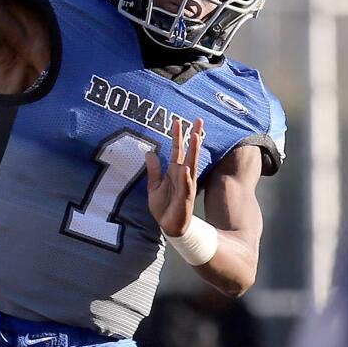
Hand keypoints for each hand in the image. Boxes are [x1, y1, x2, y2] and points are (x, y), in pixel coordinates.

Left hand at [146, 116, 203, 237]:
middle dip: (194, 136)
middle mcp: (183, 175)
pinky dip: (187, 177)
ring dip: (194, 151)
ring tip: (196, 136)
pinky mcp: (185, 198)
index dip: (177, 135)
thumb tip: (149, 152)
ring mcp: (186, 185)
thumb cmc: (164, 206)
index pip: (177, 149)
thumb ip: (154, 169)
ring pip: (191, 165)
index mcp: (174, 171)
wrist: (168, 226)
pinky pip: (186, 186)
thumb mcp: (154, 185)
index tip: (178, 120)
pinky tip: (187, 168)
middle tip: (199, 120)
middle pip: (189, 152)